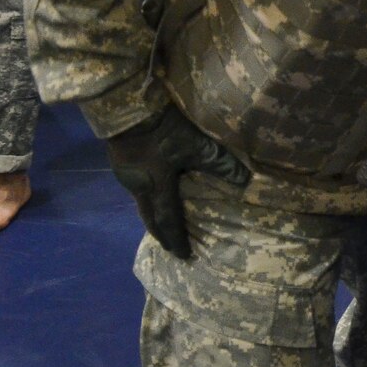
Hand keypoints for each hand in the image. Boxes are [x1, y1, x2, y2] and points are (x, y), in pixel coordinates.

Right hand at [105, 106, 249, 258]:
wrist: (126, 110)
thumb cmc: (162, 130)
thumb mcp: (195, 145)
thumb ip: (219, 163)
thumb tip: (245, 180)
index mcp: (158, 187)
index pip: (169, 220)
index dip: (177, 239)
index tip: (184, 256)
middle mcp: (140, 188)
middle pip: (150, 218)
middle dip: (161, 234)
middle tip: (169, 248)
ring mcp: (127, 177)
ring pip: (141, 205)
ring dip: (151, 217)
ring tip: (160, 225)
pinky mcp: (121, 164)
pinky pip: (135, 190)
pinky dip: (146, 199)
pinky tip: (151, 193)